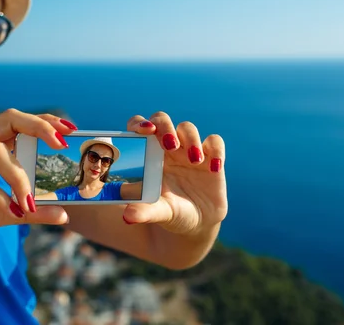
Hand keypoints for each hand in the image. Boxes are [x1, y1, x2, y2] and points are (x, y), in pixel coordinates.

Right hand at [0, 109, 75, 247]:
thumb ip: (26, 211)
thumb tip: (63, 215)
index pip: (18, 123)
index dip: (44, 122)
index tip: (70, 130)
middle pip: (8, 119)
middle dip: (38, 126)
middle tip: (59, 144)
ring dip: (18, 176)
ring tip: (27, 202)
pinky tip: (8, 209)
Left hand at [123, 113, 227, 235]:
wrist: (196, 223)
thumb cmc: (170, 213)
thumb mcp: (158, 213)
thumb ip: (144, 212)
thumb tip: (127, 217)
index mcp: (148, 154)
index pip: (139, 128)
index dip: (140, 124)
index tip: (145, 131)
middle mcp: (168, 148)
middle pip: (162, 120)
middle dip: (165, 126)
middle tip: (170, 144)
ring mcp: (189, 150)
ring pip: (188, 128)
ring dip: (190, 139)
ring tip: (194, 161)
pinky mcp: (212, 157)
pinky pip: (215, 142)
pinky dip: (216, 150)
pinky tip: (213, 168)